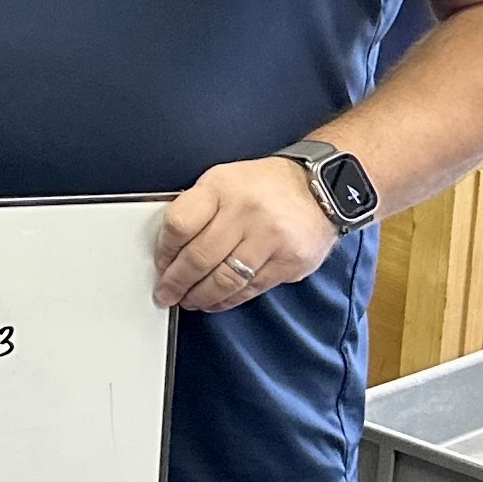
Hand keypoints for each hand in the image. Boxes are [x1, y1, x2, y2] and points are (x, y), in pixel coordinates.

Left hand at [154, 157, 337, 311]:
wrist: (321, 187)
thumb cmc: (265, 186)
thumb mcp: (224, 181)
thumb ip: (197, 209)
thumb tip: (170, 250)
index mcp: (222, 187)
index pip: (179, 225)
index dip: (164, 251)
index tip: (161, 264)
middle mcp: (246, 211)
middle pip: (198, 257)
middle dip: (176, 282)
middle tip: (166, 293)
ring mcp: (270, 238)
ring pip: (224, 279)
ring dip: (200, 296)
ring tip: (189, 300)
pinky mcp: (289, 261)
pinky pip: (250, 289)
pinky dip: (227, 300)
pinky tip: (215, 301)